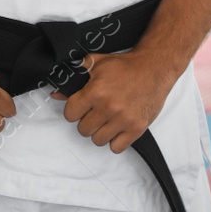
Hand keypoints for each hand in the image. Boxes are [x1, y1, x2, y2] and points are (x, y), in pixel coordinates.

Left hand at [51, 49, 176, 153]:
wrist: (154, 68)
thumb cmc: (125, 66)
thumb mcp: (97, 63)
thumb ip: (75, 77)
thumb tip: (57, 94)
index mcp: (96, 91)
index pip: (70, 114)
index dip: (74, 109)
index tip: (81, 106)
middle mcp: (109, 107)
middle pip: (83, 130)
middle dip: (87, 120)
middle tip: (96, 111)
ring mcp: (123, 120)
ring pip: (98, 140)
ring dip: (100, 131)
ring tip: (107, 119)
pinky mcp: (136, 129)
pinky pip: (116, 148)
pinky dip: (115, 140)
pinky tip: (118, 127)